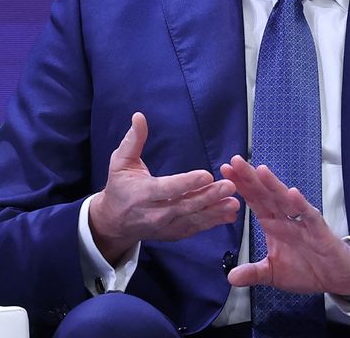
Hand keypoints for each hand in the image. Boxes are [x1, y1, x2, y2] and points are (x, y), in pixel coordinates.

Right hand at [89, 112, 239, 264]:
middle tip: (230, 186)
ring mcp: (165, 227)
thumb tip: (139, 116)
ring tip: (234, 202)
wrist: (114, 222)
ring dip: (215, 211)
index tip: (207, 175)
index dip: (187, 182)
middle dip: (209, 196)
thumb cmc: (119, 187)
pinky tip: (229, 215)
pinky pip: (195, 228)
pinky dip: (212, 222)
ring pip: (193, 219)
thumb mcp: (120, 162)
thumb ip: (133, 140)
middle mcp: (155, 213)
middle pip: (185, 205)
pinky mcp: (173, 233)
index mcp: (143, 194)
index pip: (168, 188)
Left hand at [220, 156, 349, 297]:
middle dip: (251, 178)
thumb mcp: (273, 274)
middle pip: (266, 194)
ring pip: (285, 200)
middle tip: (235, 161)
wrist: (336, 278)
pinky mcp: (319, 230)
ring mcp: (302, 221)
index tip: (225, 171)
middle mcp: (286, 217)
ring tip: (260, 170)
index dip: (241, 186)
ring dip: (273, 185)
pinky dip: (300, 205)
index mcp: (274, 223)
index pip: (255, 200)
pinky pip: (309, 215)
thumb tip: (230, 277)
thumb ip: (253, 273)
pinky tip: (292, 194)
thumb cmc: (306, 269)